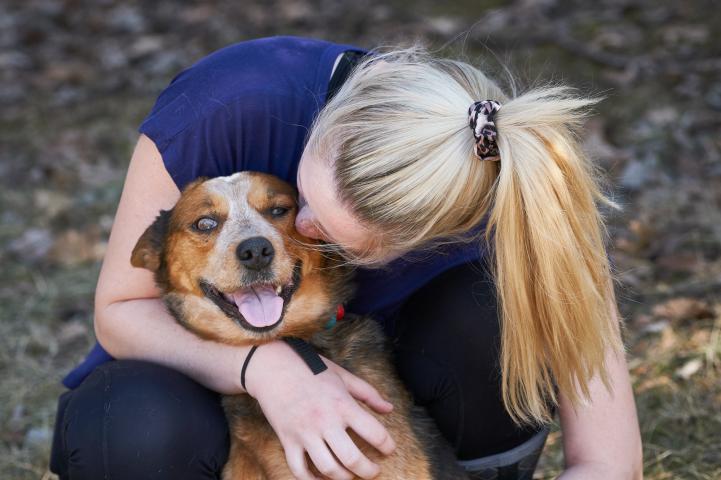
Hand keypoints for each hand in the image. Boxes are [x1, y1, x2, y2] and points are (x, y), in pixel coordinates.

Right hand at [244, 340, 395, 479]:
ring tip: (350, 475)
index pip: (374, 433)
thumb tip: (389, 409)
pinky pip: (299, 470)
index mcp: (342, 404)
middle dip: (368, 471)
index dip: (387, 446)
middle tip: (374, 472)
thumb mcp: (342, 375)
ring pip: (328, 469)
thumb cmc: (310, 368)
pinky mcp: (287, 440)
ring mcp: (304, 433)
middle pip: (352, 459)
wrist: (272, 366)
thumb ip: (368, 393)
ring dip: (343, 478)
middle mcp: (325, 421)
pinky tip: (322, 479)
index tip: (389, 450)